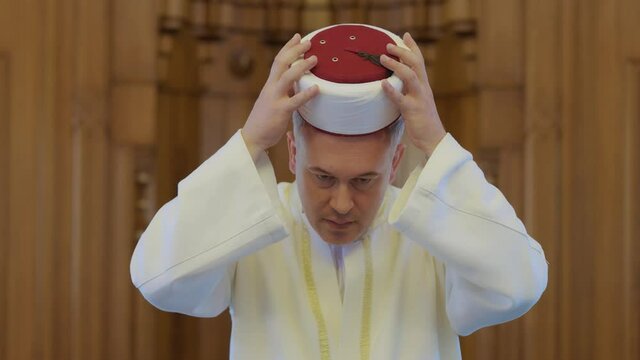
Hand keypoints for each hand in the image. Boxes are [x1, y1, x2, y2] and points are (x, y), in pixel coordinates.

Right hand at [242, 34, 319, 157]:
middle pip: (281, 62)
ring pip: (288, 77)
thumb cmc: (264, 121)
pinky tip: (317, 89)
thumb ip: (283, 92)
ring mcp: (275, 99)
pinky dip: (306, 93)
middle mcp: (271, 88)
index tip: (298, 37)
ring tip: (315, 59)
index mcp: (269, 85)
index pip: (278, 60)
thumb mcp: (272, 101)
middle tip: (309, 43)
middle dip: (295, 50)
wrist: (252, 138)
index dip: (288, 47)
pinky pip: (295, 100)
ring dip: (302, 66)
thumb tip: (298, 85)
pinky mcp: (280, 111)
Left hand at [380, 32, 446, 156]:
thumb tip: (395, 81)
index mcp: (424, 85)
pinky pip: (401, 98)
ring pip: (410, 76)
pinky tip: (382, 83)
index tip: (405, 35)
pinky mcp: (412, 111)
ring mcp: (419, 99)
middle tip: (388, 45)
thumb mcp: (417, 101)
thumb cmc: (423, 121)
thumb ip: (409, 90)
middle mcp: (423, 89)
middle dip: (403, 51)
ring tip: (383, 58)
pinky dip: (392, 90)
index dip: (413, 47)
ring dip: (396, 65)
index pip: (420, 61)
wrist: (434, 139)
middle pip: (416, 63)